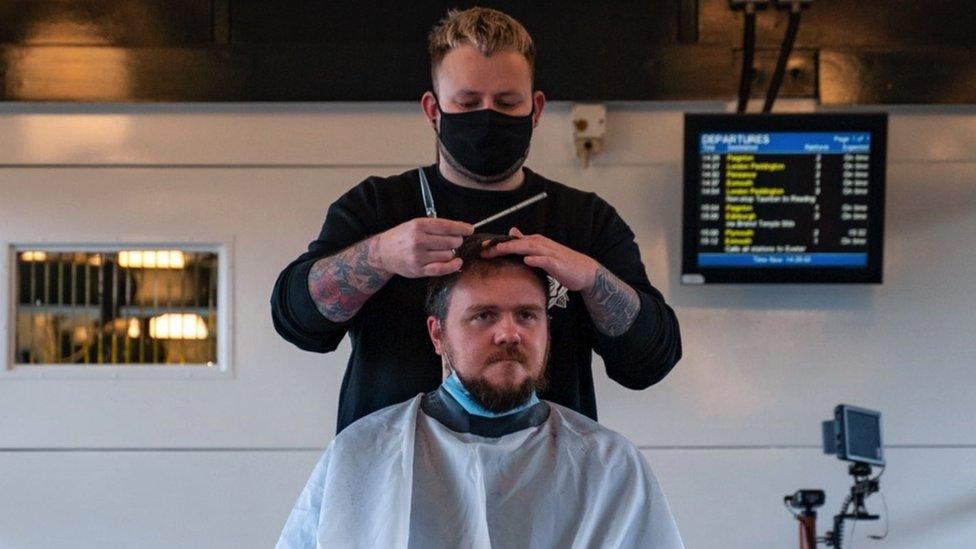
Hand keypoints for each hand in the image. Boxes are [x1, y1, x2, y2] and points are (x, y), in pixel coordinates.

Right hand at [373, 217, 473, 277]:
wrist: (383, 252)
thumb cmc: (402, 237)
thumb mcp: (415, 224)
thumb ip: (436, 226)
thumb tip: (461, 228)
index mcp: (419, 225)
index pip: (447, 226)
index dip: (462, 228)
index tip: (470, 229)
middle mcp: (419, 240)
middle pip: (451, 241)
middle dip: (457, 241)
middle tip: (455, 241)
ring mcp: (419, 256)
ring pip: (448, 255)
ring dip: (452, 253)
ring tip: (445, 250)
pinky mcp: (419, 270)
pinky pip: (442, 269)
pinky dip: (453, 266)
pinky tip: (457, 262)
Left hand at [482, 227, 598, 291]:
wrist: (583, 271)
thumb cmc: (561, 263)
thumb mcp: (541, 251)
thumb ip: (526, 243)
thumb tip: (513, 232)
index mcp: (535, 242)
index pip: (513, 241)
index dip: (497, 244)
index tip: (481, 248)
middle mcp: (541, 244)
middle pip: (517, 243)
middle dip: (500, 245)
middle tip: (484, 250)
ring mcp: (550, 253)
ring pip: (529, 248)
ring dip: (514, 248)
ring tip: (500, 250)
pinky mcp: (557, 263)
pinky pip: (546, 260)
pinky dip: (537, 259)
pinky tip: (527, 260)